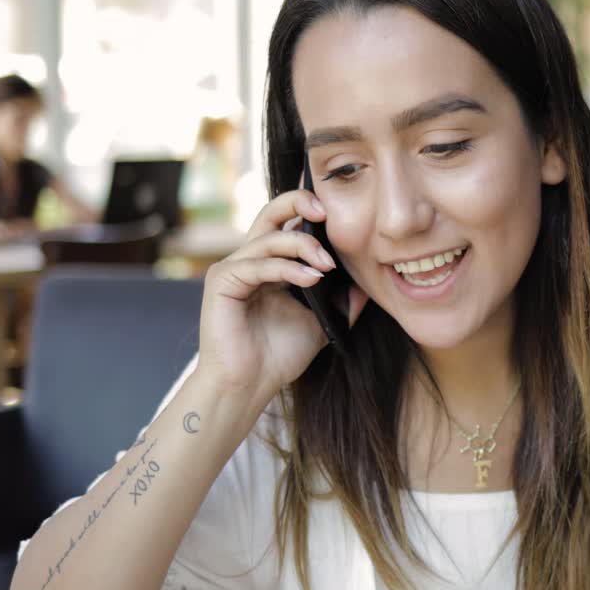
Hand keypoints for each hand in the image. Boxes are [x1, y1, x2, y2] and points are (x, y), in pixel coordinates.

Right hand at [196, 190, 366, 402]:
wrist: (249, 386)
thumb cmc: (278, 356)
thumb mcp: (321, 323)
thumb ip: (342, 302)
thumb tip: (368, 283)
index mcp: (271, 264)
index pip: (289, 222)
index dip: (311, 210)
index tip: (341, 212)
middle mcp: (250, 259)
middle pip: (271, 212)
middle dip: (300, 202)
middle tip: (327, 212)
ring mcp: (233, 268)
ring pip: (270, 237)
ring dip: (303, 246)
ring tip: (328, 266)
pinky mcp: (221, 281)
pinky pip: (258, 264)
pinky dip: (287, 268)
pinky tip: (312, 279)